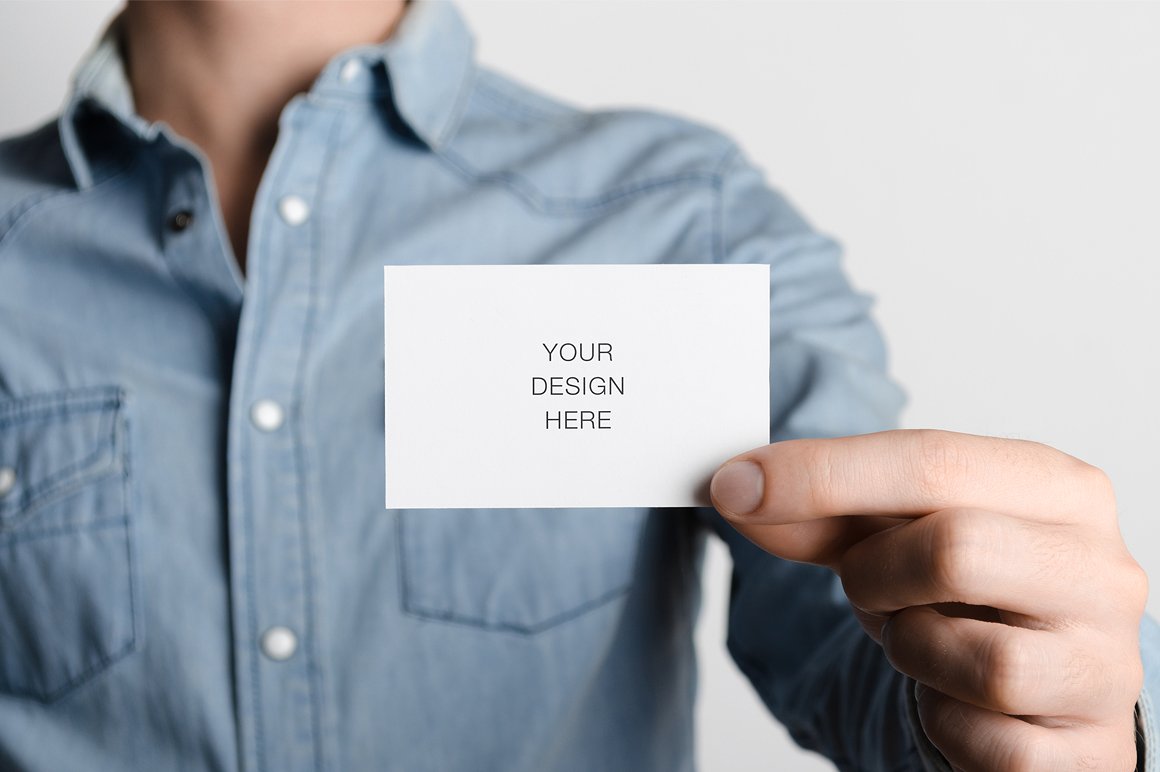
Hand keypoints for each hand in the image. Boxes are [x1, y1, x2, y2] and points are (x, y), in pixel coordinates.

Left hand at [710, 430, 1146, 770]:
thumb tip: (736, 487)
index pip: (933, 462)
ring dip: (913, 652)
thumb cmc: (961, 594)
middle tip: (867, 584)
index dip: (820, 474)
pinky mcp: (1093, 752)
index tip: (735, 485)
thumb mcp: (891, 533)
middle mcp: (1104, 571)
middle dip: (876, 574)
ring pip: (982, 662)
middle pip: (956, 551)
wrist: (1031, 685)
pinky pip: (988, 742)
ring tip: (919, 638)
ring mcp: (1110, 666)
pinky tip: (951, 698)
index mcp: (1060, 490)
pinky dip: (944, 722)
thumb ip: (818, 508)